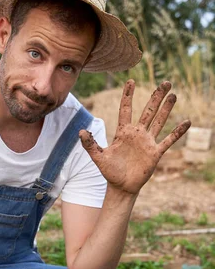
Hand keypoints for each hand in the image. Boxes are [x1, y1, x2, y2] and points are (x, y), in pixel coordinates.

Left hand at [79, 80, 190, 194]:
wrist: (121, 187)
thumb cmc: (110, 172)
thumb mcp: (98, 157)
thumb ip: (90, 144)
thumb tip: (81, 131)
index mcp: (123, 132)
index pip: (126, 109)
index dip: (128, 96)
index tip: (131, 81)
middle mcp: (137, 134)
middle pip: (148, 111)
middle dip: (156, 97)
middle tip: (166, 82)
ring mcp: (147, 142)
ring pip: (159, 121)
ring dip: (166, 109)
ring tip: (173, 95)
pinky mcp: (155, 153)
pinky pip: (168, 140)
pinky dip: (177, 132)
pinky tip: (187, 122)